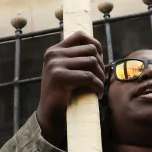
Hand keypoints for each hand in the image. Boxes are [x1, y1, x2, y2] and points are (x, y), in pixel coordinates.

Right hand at [36, 32, 104, 146]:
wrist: (50, 115)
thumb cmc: (63, 93)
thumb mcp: (68, 70)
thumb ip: (77, 58)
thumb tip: (97, 48)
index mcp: (54, 50)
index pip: (80, 36)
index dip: (96, 45)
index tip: (100, 60)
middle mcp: (53, 54)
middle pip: (90, 50)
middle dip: (101, 64)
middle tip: (100, 79)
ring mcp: (55, 64)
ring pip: (92, 62)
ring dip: (101, 76)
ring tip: (99, 87)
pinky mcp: (59, 77)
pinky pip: (88, 76)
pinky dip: (98, 86)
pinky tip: (97, 94)